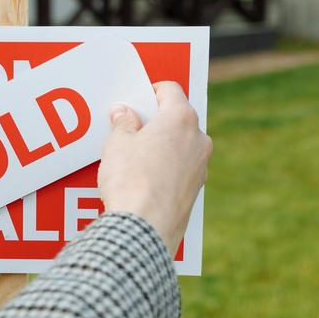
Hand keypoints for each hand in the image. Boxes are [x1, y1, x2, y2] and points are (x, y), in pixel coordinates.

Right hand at [98, 81, 212, 253]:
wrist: (144, 227)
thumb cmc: (131, 180)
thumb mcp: (117, 144)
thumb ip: (123, 123)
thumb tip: (124, 113)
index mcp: (181, 118)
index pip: (170, 90)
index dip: (149, 92)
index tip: (135, 101)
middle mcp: (198, 139)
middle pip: (177, 118)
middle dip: (155, 121)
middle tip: (130, 129)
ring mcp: (200, 166)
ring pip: (181, 146)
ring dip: (161, 146)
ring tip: (133, 158)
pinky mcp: (195, 191)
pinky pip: (180, 169)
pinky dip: (166, 168)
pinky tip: (143, 180)